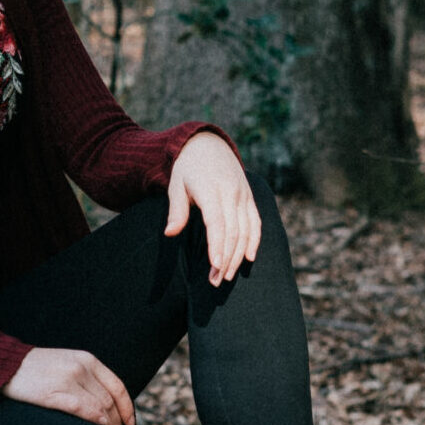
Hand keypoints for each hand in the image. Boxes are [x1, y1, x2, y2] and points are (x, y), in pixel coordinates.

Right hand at [2, 347, 134, 424]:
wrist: (10, 365)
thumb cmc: (40, 368)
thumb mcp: (69, 363)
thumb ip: (89, 378)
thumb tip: (109, 403)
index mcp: (87, 359)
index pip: (117, 385)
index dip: (127, 407)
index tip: (130, 422)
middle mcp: (81, 367)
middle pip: (109, 400)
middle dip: (117, 422)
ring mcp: (69, 379)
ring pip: (100, 408)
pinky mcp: (56, 392)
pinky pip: (84, 410)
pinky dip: (95, 421)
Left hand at [165, 132, 261, 286]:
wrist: (208, 143)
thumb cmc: (187, 167)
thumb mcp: (176, 183)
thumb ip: (176, 209)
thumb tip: (169, 233)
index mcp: (210, 190)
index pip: (216, 223)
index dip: (217, 246)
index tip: (215, 267)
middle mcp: (230, 193)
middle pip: (232, 232)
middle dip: (226, 258)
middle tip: (216, 281)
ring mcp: (243, 195)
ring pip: (245, 231)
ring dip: (238, 255)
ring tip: (227, 275)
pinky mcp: (249, 197)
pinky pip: (255, 222)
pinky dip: (254, 240)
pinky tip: (249, 258)